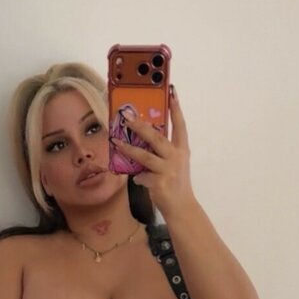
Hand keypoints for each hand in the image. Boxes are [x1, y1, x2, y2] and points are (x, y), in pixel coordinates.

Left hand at [111, 86, 195, 218]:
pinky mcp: (159, 183)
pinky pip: (141, 176)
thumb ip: (161, 153)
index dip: (176, 108)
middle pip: (156, 137)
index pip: (180, 125)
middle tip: (127, 116)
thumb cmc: (176, 184)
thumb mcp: (173, 164)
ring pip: (144, 155)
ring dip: (129, 148)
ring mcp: (168, 170)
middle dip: (140, 125)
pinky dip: (139, 178)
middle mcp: (176, 157)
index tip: (171, 91)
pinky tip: (139, 181)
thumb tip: (141, 143)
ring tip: (116, 142)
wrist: (181, 207)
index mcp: (182, 149)